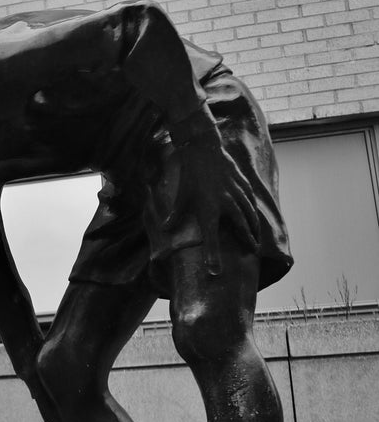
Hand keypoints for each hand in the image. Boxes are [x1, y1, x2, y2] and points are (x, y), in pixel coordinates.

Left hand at [163, 138, 257, 276]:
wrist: (205, 148)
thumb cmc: (190, 175)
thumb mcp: (181, 196)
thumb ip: (175, 215)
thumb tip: (165, 230)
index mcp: (209, 209)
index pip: (211, 238)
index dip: (213, 256)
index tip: (215, 272)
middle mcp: (227, 204)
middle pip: (240, 228)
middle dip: (247, 241)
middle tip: (252, 254)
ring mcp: (238, 194)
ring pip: (250, 215)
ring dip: (254, 228)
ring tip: (256, 239)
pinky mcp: (244, 185)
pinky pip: (251, 202)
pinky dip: (254, 212)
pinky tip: (255, 218)